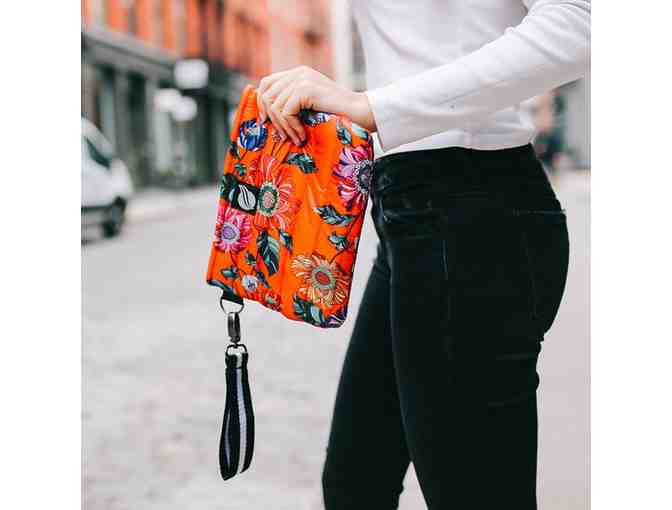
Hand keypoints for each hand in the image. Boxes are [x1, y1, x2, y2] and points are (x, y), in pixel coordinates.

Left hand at [256, 66, 375, 145]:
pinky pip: (286, 112)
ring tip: (297, 138)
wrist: (359, 113)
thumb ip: (291, 103)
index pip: (267, 84)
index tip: (266, 121)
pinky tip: (303, 135)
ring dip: (284, 127)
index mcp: (298, 73)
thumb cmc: (337, 115)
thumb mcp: (309, 106)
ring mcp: (302, 79)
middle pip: (267, 94)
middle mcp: (298, 73)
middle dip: (272, 118)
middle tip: (284, 135)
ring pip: (275, 106)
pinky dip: (292, 127)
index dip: (262, 103)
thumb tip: (265, 115)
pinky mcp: (305, 89)